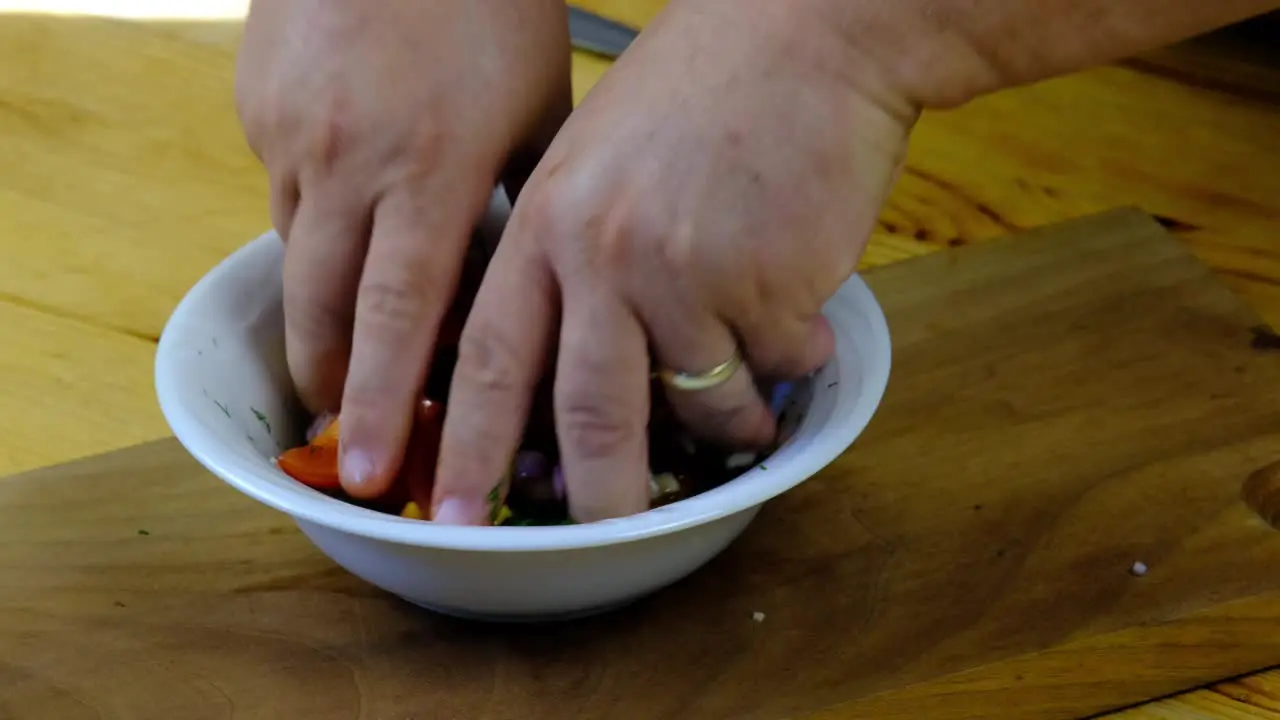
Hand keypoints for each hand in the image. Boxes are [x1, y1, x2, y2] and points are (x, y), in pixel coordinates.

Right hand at [235, 0, 571, 497]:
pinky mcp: (257, 106)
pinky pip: (282, 191)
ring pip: (299, 256)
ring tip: (348, 350)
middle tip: (346, 439)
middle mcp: (349, 161)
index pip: (398, 315)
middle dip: (335, 386)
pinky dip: (315, 222)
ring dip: (325, 308)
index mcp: (430, 168)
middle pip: (325, 307)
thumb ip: (527, 201)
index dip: (384, 401)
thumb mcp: (538, 106)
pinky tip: (351, 208)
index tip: (374, 467)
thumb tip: (530, 280)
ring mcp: (291, 133)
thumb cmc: (490, 4)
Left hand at [431, 1, 916, 523]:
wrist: (806, 33)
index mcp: (545, 225)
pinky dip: (791, 360)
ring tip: (752, 410)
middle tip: (601, 538)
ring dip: (731, 421)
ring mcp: (682, 272)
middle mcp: (600, 255)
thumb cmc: (703, 92)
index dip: (466, 445)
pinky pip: (775, 365)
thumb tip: (568, 365)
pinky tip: (797, 314)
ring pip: (700, 402)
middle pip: (586, 414)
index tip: (450, 511)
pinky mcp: (763, 283)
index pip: (489, 359)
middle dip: (595, 496)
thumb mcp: (595, 159)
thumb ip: (566, 254)